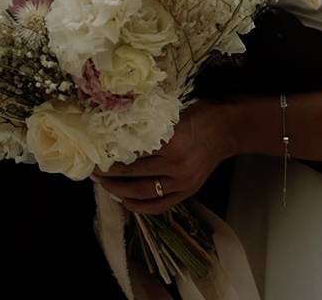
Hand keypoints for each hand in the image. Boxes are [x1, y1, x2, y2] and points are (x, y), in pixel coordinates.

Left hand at [92, 101, 233, 214]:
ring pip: (143, 192)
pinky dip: (140, 206)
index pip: (131, 154)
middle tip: (94, 172)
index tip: (96, 155)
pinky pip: (160, 205)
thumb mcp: (170, 117)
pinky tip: (126, 202)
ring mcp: (182, 182)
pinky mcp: (188, 191)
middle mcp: (175, 165)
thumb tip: (116, 135)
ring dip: (120, 191)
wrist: (226, 130)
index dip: (111, 157)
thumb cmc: (197, 116)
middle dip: (110, 175)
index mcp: (169, 142)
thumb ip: (147, 129)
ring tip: (105, 185)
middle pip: (133, 174)